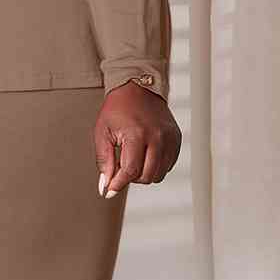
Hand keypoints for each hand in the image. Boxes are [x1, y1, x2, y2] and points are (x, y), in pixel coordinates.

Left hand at [95, 81, 180, 196]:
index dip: (118, 184)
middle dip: (130, 178)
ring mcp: (170, 138)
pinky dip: (155, 166)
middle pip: (146, 176)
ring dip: (143, 174)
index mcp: (136, 134)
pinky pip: (168, 166)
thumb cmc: (117, 109)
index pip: (130, 171)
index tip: (109, 191)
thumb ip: (104, 161)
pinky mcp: (177, 139)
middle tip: (121, 164)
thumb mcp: (102, 133)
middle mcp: (157, 137)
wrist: (137, 88)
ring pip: (158, 175)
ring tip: (133, 158)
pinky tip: (145, 154)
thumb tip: (105, 187)